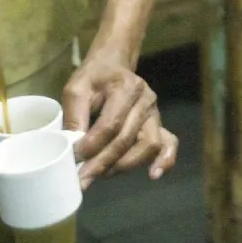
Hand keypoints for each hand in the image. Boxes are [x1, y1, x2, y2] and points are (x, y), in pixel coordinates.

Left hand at [60, 47, 178, 186]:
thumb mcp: (77, 89)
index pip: (111, 123)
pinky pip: (169, 144)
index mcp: (126, 86)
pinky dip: (164, 161)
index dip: (92, 145)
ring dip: (124, 165)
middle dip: (103, 162)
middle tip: (83, 178)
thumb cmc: (94, 77)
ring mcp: (155, 113)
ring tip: (102, 174)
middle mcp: (146, 100)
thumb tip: (73, 148)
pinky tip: (153, 175)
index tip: (74, 157)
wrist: (113, 65)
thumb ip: (74, 116)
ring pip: (148, 146)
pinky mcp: (159, 125)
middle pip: (127, 139)